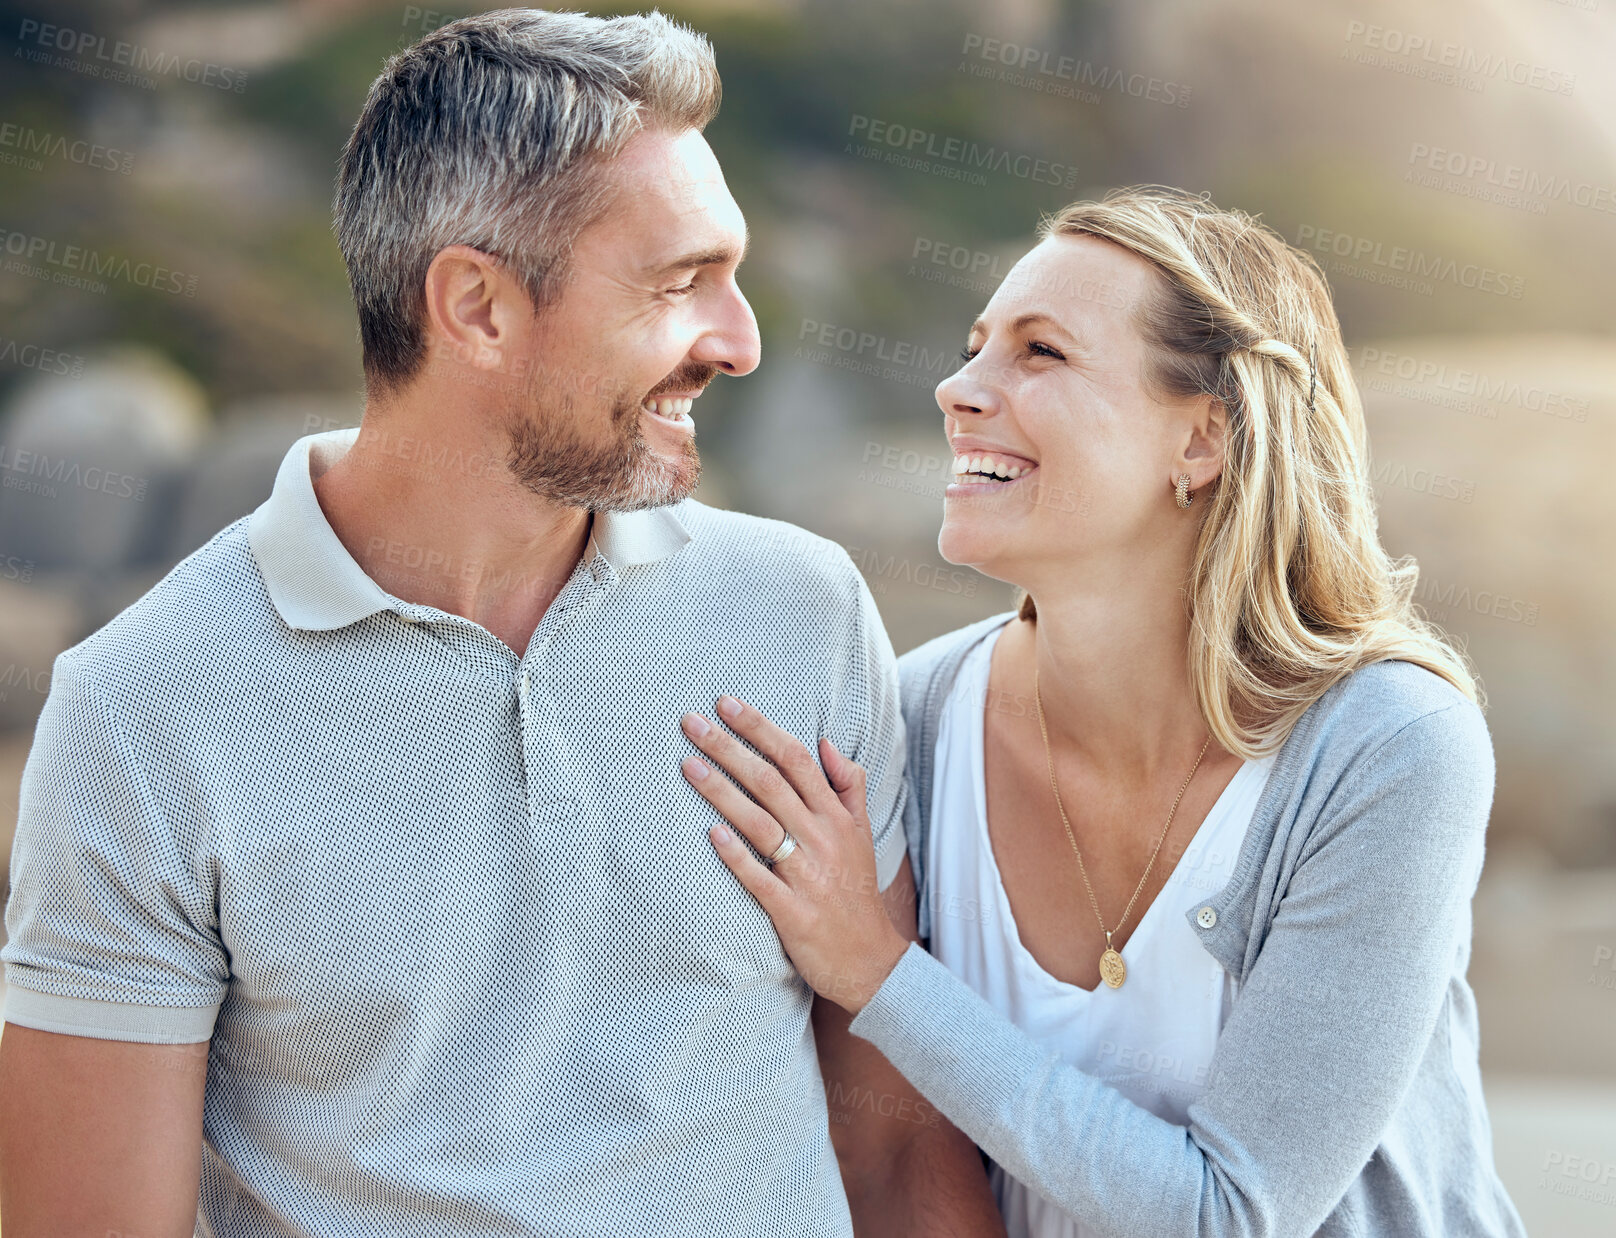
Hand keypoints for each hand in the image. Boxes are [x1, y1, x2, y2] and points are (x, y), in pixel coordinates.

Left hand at [679, 696, 910, 1012]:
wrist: (872, 961)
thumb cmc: (856, 890)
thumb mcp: (864, 833)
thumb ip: (847, 785)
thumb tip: (825, 742)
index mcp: (837, 816)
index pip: (796, 759)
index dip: (760, 728)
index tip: (725, 704)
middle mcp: (823, 838)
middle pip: (771, 782)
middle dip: (729, 748)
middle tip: (690, 721)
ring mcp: (808, 875)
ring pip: (760, 823)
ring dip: (722, 791)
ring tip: (687, 764)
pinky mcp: (793, 912)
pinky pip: (760, 879)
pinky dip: (736, 856)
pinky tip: (710, 834)